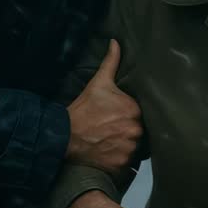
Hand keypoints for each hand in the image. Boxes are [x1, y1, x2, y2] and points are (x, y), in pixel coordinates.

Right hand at [66, 40, 142, 172]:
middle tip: (115, 130)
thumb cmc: (83, 109)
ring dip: (128, 146)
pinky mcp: (122, 165)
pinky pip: (129, 163)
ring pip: (136, 147)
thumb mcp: (98, 83)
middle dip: (130, 131)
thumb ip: (111, 62)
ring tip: (113, 142)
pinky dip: (122, 159)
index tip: (120, 117)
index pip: (142, 114)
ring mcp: (130, 149)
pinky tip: (111, 153)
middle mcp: (136, 130)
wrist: (65, 136)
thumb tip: (115, 42)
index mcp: (134, 110)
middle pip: (140, 131)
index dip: (131, 116)